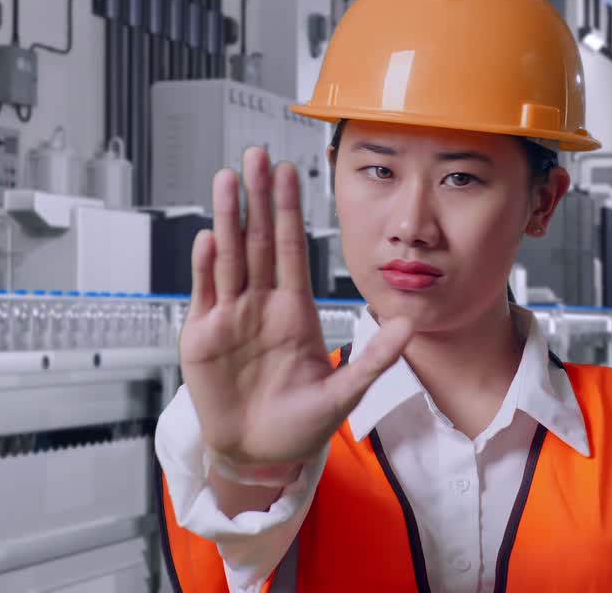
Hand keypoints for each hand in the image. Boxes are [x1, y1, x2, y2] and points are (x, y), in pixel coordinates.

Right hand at [180, 146, 412, 474]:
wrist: (259, 456)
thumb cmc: (300, 424)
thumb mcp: (344, 393)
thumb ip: (373, 359)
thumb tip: (408, 325)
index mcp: (295, 310)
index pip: (293, 249)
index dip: (290, 210)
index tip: (290, 173)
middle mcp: (261, 305)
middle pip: (258, 241)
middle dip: (257, 198)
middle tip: (255, 156)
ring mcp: (230, 317)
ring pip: (229, 257)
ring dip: (228, 218)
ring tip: (227, 179)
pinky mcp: (202, 338)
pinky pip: (205, 294)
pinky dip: (205, 266)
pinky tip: (208, 237)